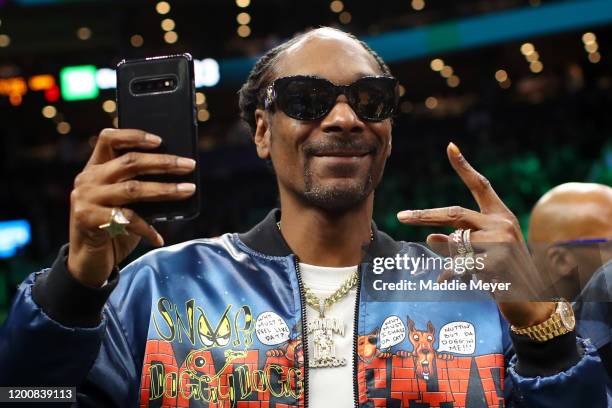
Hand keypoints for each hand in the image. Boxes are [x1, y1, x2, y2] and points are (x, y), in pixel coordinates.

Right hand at [67, 128, 196, 287]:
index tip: (160, 140)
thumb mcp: (123, 202)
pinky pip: (127, 220)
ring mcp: (86, 198)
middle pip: (130, 162)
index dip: (134, 136)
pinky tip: (160, 238)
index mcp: (95, 168)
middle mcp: (87, 179)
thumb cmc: (112, 227)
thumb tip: (177, 177)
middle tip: (189, 165)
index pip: (109, 139)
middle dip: (164, 162)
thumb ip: (138, 186)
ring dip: (165, 190)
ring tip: (188, 190)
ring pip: (133, 189)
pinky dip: (148, 229)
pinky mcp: (88, 219)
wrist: (87, 260)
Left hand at [397, 142, 553, 327]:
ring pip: (455, 243)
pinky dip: (449, 274)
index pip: (481, 185)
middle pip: (454, 213)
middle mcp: (502, 224)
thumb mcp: (482, 251)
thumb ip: (458, 241)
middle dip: (425, 215)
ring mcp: (501, 242)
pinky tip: (448, 281)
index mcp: (500, 215)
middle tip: (401, 216)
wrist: (531, 300)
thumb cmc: (502, 272)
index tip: (450, 146)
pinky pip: (459, 265)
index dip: (464, 166)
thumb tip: (430, 239)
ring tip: (454, 270)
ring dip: (447, 257)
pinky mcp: (496, 262)